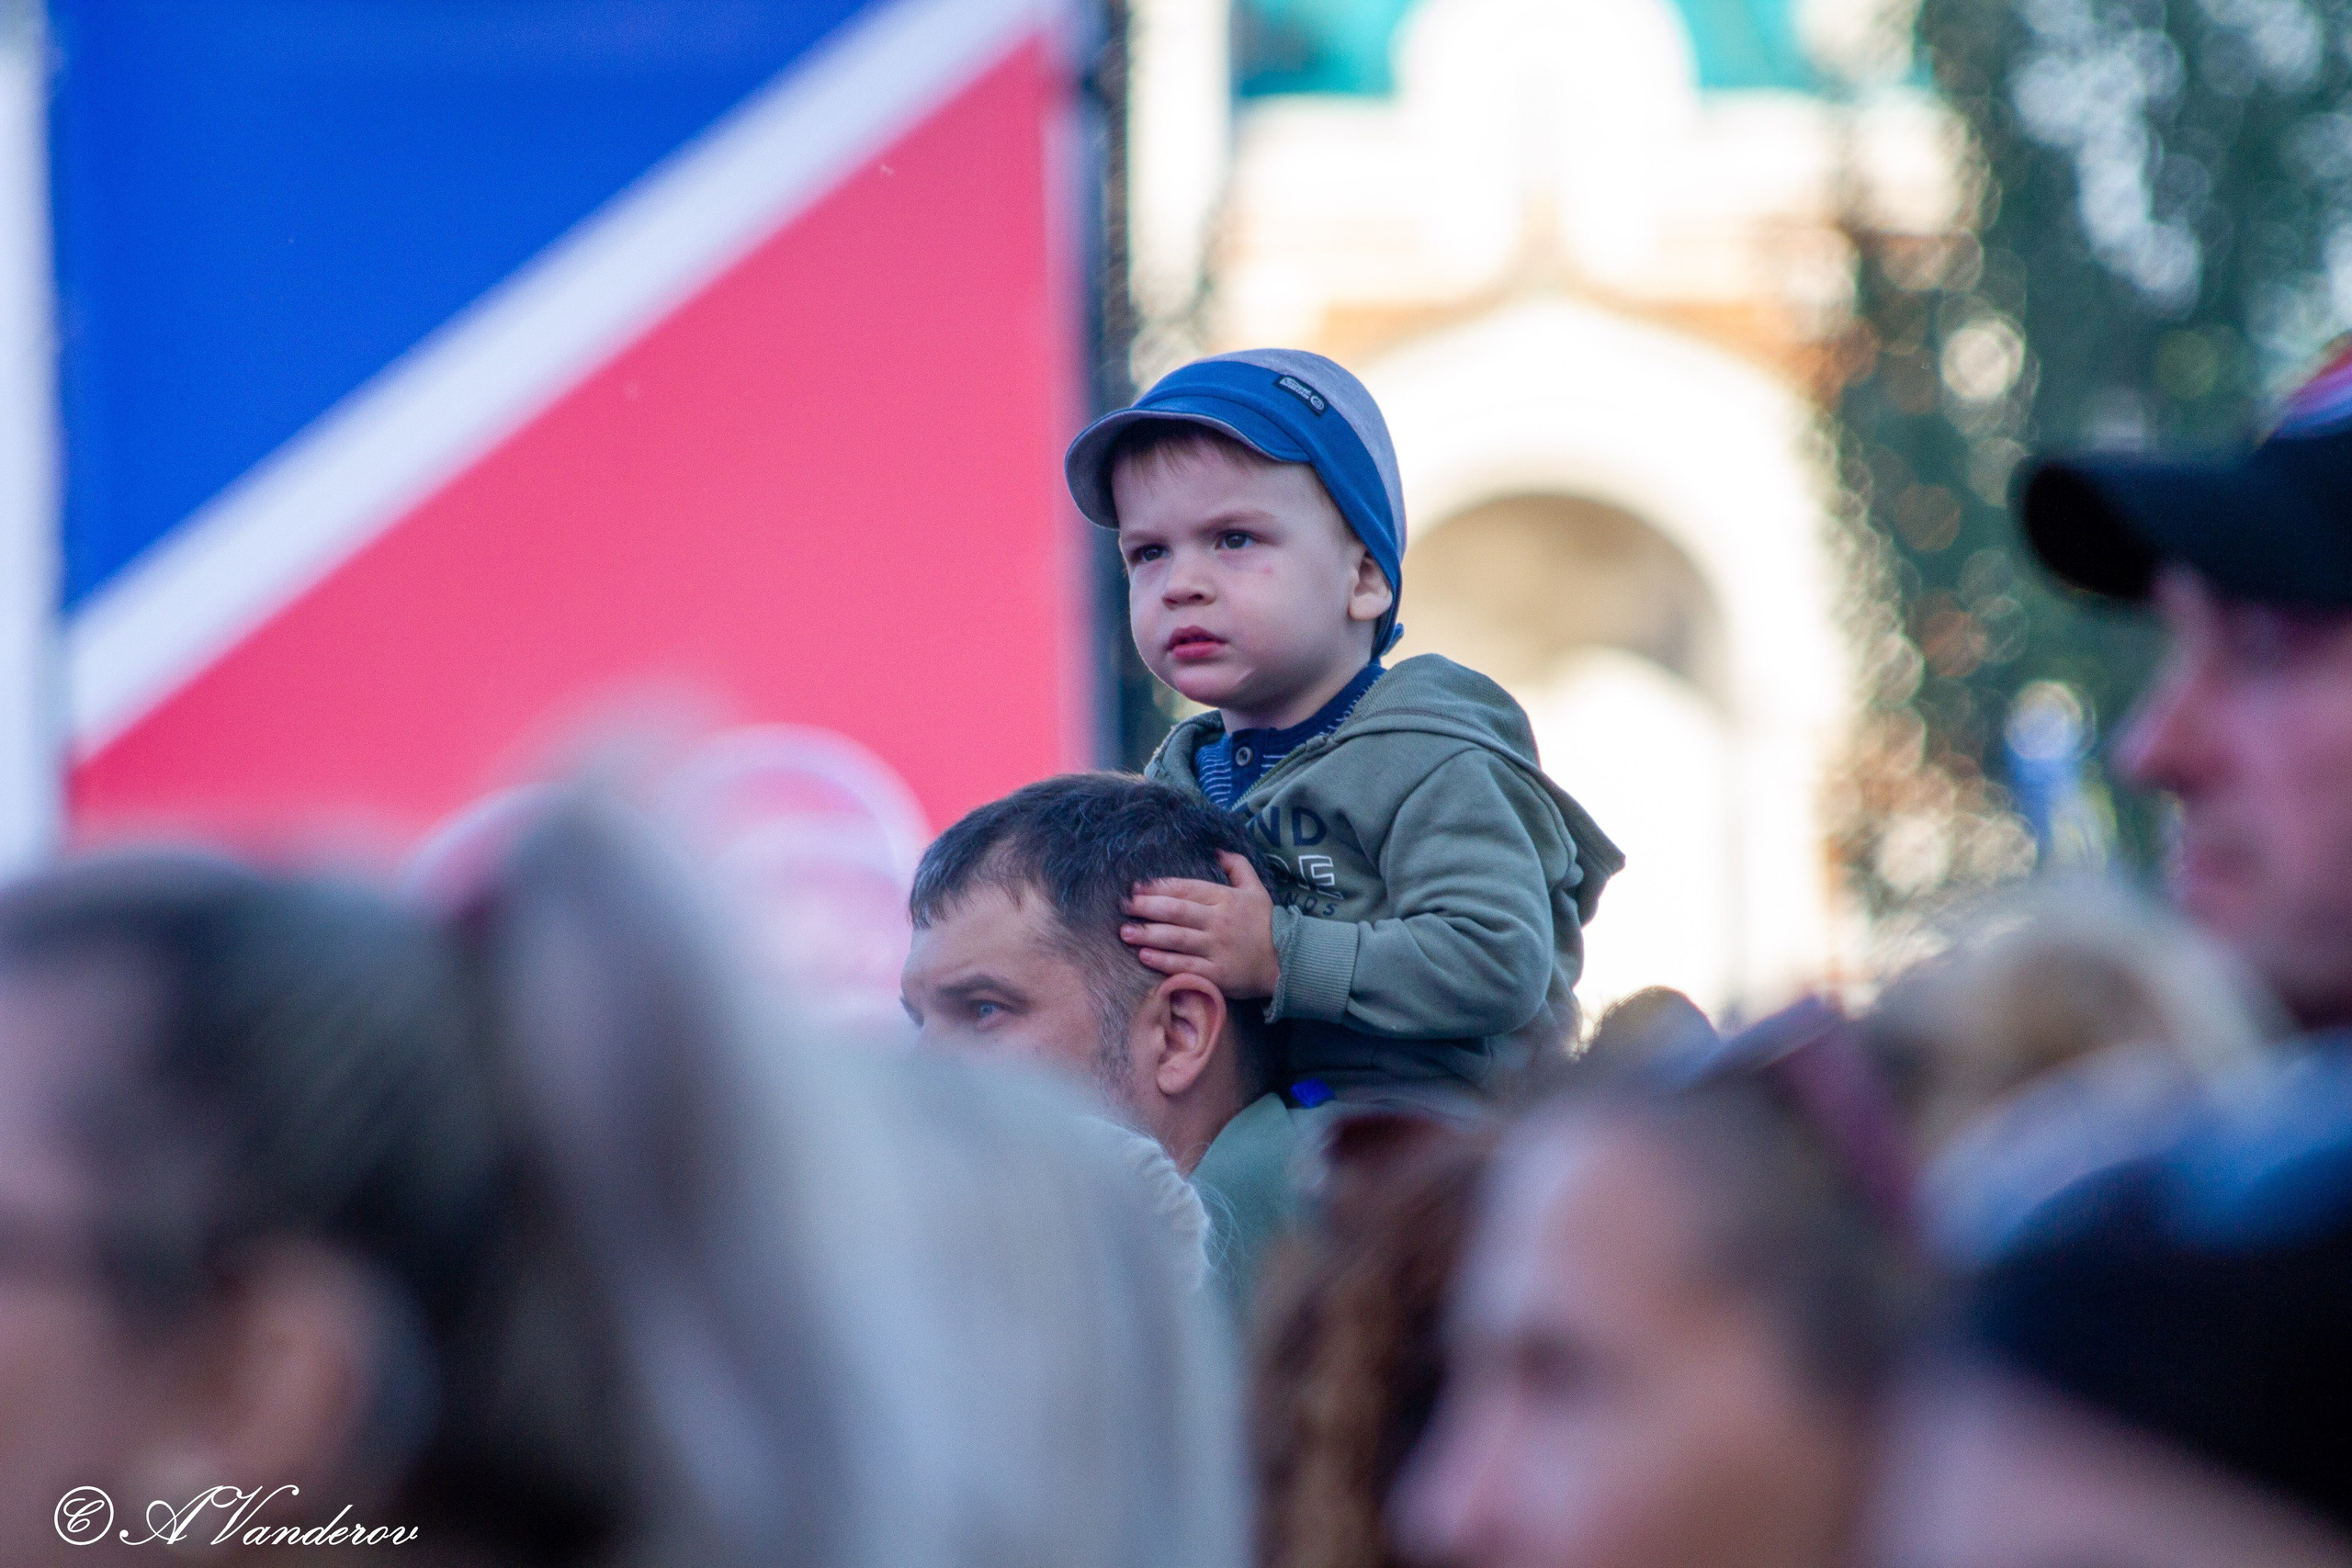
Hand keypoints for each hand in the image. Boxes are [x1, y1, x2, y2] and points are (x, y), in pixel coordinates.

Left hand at [1121, 851, 1280, 998]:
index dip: (1158, 887)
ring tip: (1125, 933)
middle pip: (1176, 912)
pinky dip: (1164, 961)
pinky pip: (1185, 966)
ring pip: (1176, 939)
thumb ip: (1237, 867)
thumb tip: (1217, 849)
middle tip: (1123, 907)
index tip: (1136, 887)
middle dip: (1146, 908)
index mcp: (1225, 899)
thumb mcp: (1256, 890)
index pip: (1186, 888)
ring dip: (1148, 935)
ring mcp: (1217, 949)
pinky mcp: (1216, 974)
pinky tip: (1145, 956)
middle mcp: (1218, 922)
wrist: (1287, 962)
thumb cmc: (1266, 924)